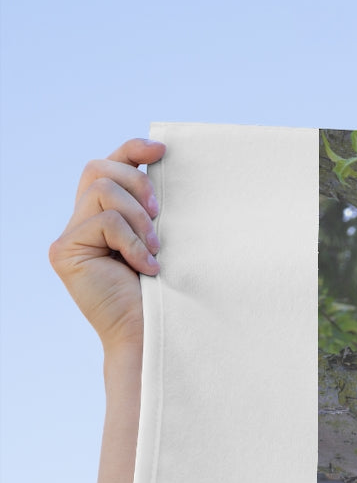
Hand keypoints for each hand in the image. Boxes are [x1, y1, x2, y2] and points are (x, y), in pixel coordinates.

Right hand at [49, 139, 164, 354]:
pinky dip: (132, 241)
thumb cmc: (164, 291)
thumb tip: (165, 165)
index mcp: (104, 215)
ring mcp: (70, 236)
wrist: (151, 332)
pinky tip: (145, 268)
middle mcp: (81, 221)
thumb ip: (152, 208)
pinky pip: (104, 222)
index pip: (109, 166)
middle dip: (137, 183)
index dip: (132, 150)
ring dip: (137, 217)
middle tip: (160, 217)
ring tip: (155, 249)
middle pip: (99, 168)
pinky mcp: (65, 251)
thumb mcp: (161, 239)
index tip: (162, 151)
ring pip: (101, 190)